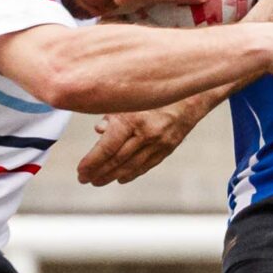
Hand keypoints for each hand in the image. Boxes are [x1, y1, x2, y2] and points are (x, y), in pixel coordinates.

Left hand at [77, 99, 203, 185]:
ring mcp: (158, 143)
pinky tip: (120, 178)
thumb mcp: (129, 96)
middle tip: (84, 179)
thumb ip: (112, 113)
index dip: (91, 162)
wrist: (192, 93)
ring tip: (97, 181)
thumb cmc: (155, 90)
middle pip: (117, 160)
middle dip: (98, 172)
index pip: (107, 148)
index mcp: (132, 119)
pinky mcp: (168, 148)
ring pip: (130, 166)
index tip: (81, 170)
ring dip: (111, 176)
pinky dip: (132, 174)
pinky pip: (146, 165)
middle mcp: (145, 134)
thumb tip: (99, 130)